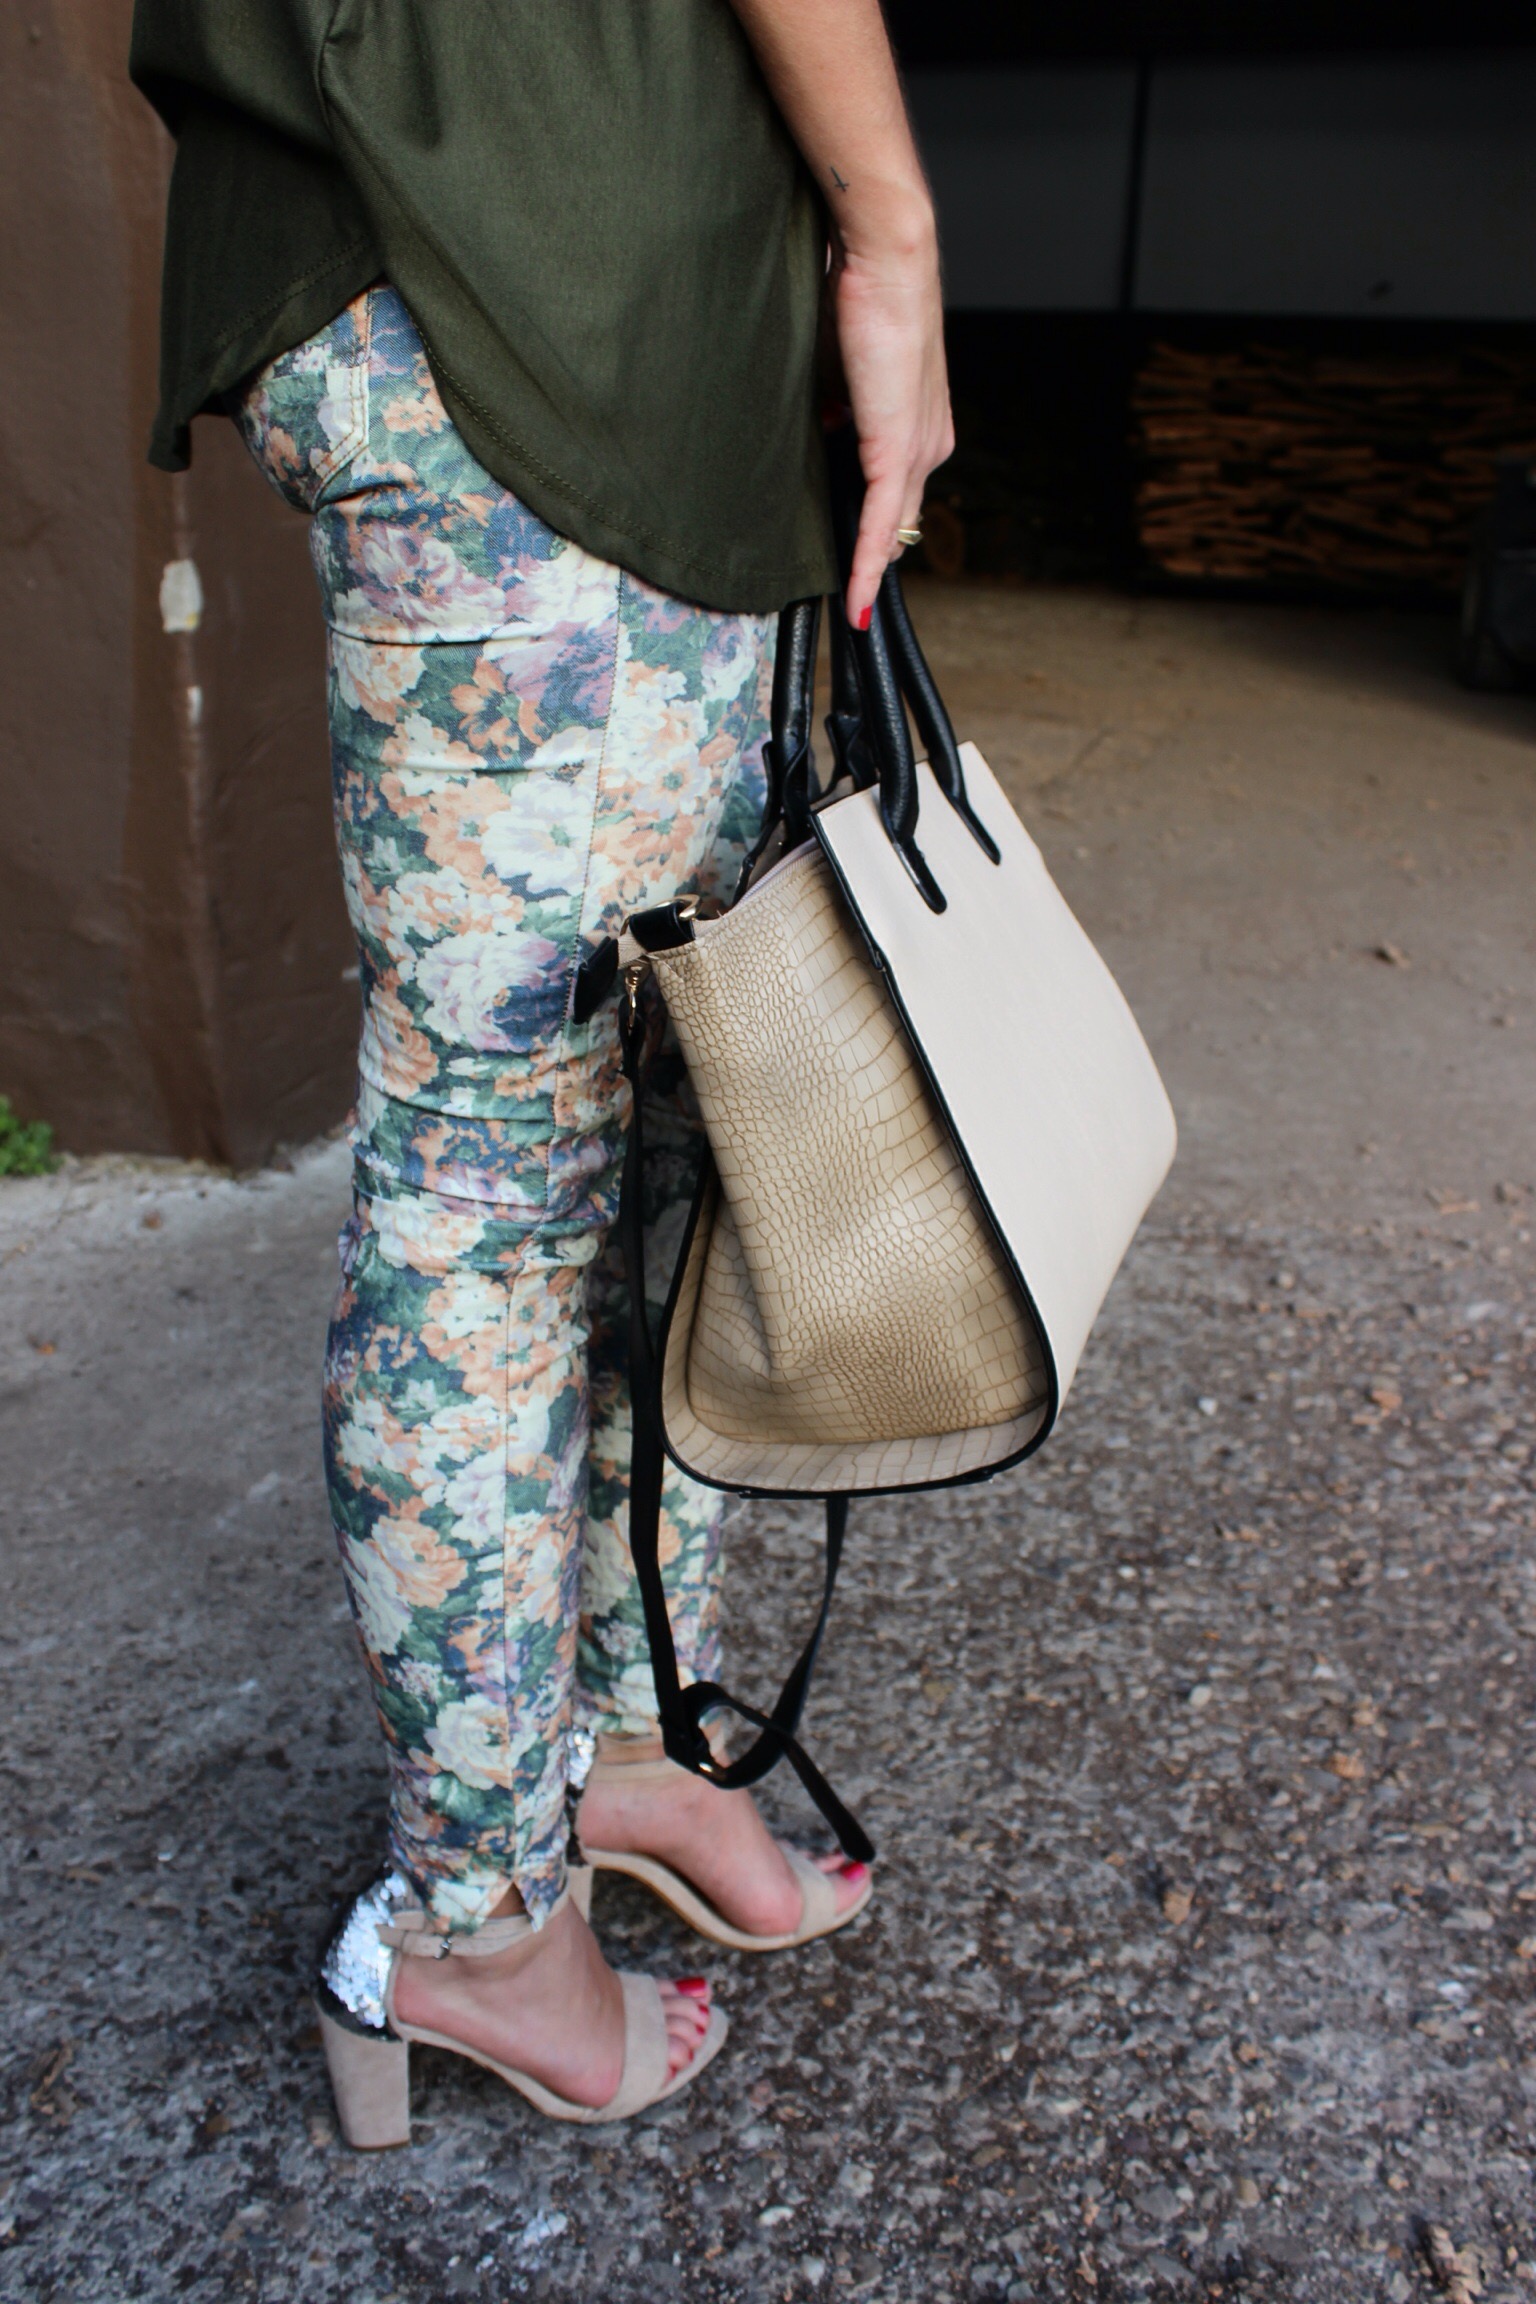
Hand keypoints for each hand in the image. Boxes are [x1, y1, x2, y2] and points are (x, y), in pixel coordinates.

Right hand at [721, 0, 954, 627]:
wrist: (885, 254)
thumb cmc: (858, 286)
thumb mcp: (838, 359)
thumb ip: (832, 401)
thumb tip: (818, 425)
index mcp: (918, 416)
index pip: (895, 487)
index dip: (872, 524)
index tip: (846, 552)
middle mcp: (929, 438)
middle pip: (897, 515)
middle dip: (872, 556)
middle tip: (846, 597)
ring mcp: (919, 447)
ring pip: (889, 525)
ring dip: (866, 567)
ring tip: (846, 609)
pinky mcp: (898, 451)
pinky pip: (878, 523)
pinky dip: (866, 563)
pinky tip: (854, 602)